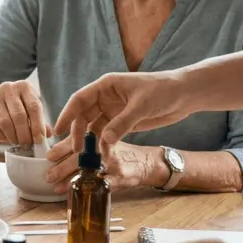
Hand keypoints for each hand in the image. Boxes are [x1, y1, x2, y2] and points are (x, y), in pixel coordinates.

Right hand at [0, 80, 49, 146]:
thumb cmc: (11, 106)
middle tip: (27, 144)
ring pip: (6, 122)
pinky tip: (5, 138)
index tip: (40, 140)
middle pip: (19, 116)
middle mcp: (9, 88)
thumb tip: (48, 134)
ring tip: (17, 142)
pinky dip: (1, 136)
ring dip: (13, 136)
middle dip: (25, 134)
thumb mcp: (27, 109)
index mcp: (24, 86)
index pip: (34, 107)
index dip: (38, 125)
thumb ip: (39, 120)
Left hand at [45, 141, 160, 190]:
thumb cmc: (120, 152)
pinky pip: (104, 185)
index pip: (78, 141)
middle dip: (63, 167)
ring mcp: (114, 164)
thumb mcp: (102, 142)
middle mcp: (106, 149)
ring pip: (90, 172)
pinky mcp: (122, 178)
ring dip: (72, 180)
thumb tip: (55, 150)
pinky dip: (91, 189)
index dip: (61, 149)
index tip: (49, 156)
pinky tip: (79, 193)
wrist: (147, 162)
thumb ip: (82, 144)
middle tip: (49, 175)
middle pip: (81, 158)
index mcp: (100, 138)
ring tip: (57, 187)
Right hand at [55, 71, 190, 155]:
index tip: (58, 130)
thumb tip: (103, 141)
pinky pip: (108, 133)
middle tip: (76, 150)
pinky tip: (102, 154)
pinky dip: (104, 143)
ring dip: (90, 140)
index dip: (67, 114)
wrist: (184, 94)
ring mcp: (114, 110)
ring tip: (88, 156)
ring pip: (94, 126)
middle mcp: (106, 97)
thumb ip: (122, 124)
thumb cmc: (163, 90)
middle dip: (78, 132)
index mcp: (106, 85)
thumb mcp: (141, 106)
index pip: (79, 99)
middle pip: (84, 115)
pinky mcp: (124, 121)